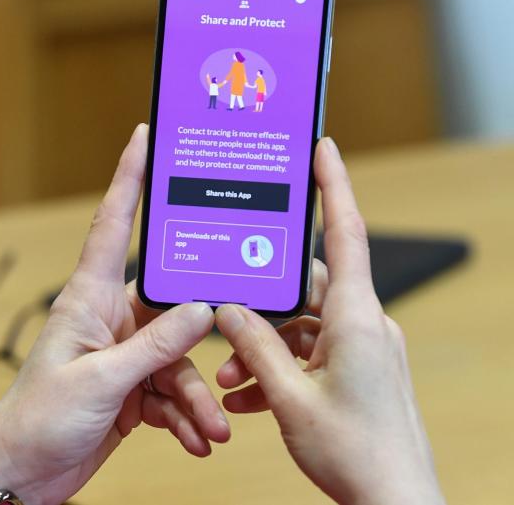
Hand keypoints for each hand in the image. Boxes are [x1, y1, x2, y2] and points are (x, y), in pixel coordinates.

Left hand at [0, 124, 229, 504]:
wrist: (22, 474)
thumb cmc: (38, 419)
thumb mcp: (101, 381)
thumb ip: (154, 347)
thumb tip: (201, 312)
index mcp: (89, 299)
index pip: (112, 225)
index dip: (128, 178)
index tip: (145, 137)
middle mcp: (109, 319)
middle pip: (172, 311)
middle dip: (202, 344)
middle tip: (234, 360)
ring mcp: (122, 355)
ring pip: (179, 361)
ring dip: (197, 398)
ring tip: (211, 429)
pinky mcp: (131, 389)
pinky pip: (172, 392)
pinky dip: (186, 417)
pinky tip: (195, 441)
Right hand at [214, 138, 443, 504]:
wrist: (394, 503)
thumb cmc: (356, 454)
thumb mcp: (291, 397)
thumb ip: (255, 346)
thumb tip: (228, 310)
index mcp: (357, 319)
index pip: (346, 233)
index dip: (334, 186)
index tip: (322, 148)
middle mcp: (365, 326)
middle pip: (306, 288)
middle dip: (259, 307)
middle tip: (224, 327)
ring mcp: (364, 349)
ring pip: (303, 326)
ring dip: (263, 347)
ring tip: (230, 379)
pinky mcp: (360, 371)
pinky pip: (312, 353)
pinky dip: (279, 367)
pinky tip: (248, 397)